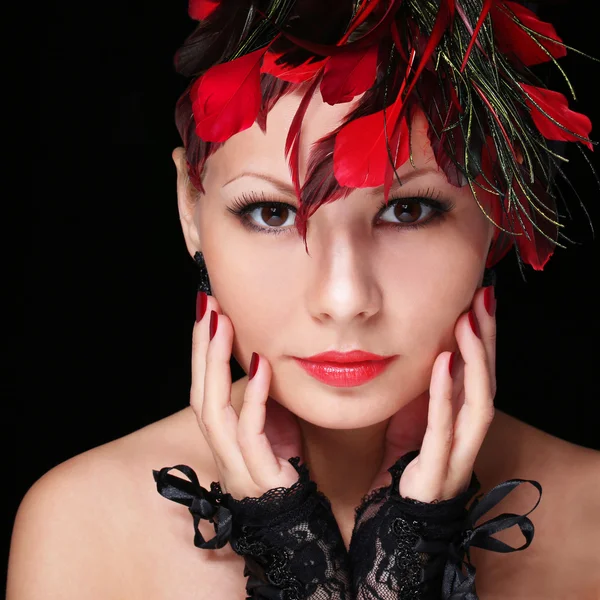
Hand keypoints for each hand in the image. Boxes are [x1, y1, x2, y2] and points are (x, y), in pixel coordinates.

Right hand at [190, 292, 303, 499]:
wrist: (297, 521)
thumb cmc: (283, 468)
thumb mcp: (270, 425)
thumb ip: (259, 397)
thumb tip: (261, 359)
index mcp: (220, 435)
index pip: (202, 387)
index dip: (200, 350)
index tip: (206, 312)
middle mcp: (220, 448)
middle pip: (199, 392)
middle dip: (201, 348)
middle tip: (207, 307)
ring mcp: (235, 463)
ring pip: (213, 410)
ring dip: (215, 365)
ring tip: (222, 327)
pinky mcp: (258, 474)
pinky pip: (250, 432)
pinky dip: (253, 398)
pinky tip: (260, 367)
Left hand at [372, 285, 495, 501]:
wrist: (395, 517)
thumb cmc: (406, 463)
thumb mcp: (416, 416)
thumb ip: (430, 389)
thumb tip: (434, 349)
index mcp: (463, 421)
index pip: (480, 374)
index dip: (484, 339)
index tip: (480, 299)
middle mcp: (468, 435)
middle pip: (487, 382)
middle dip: (488, 340)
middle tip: (483, 299)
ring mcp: (457, 454)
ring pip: (478, 403)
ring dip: (475, 361)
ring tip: (468, 323)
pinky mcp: (437, 470)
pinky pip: (442, 428)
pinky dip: (443, 394)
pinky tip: (441, 362)